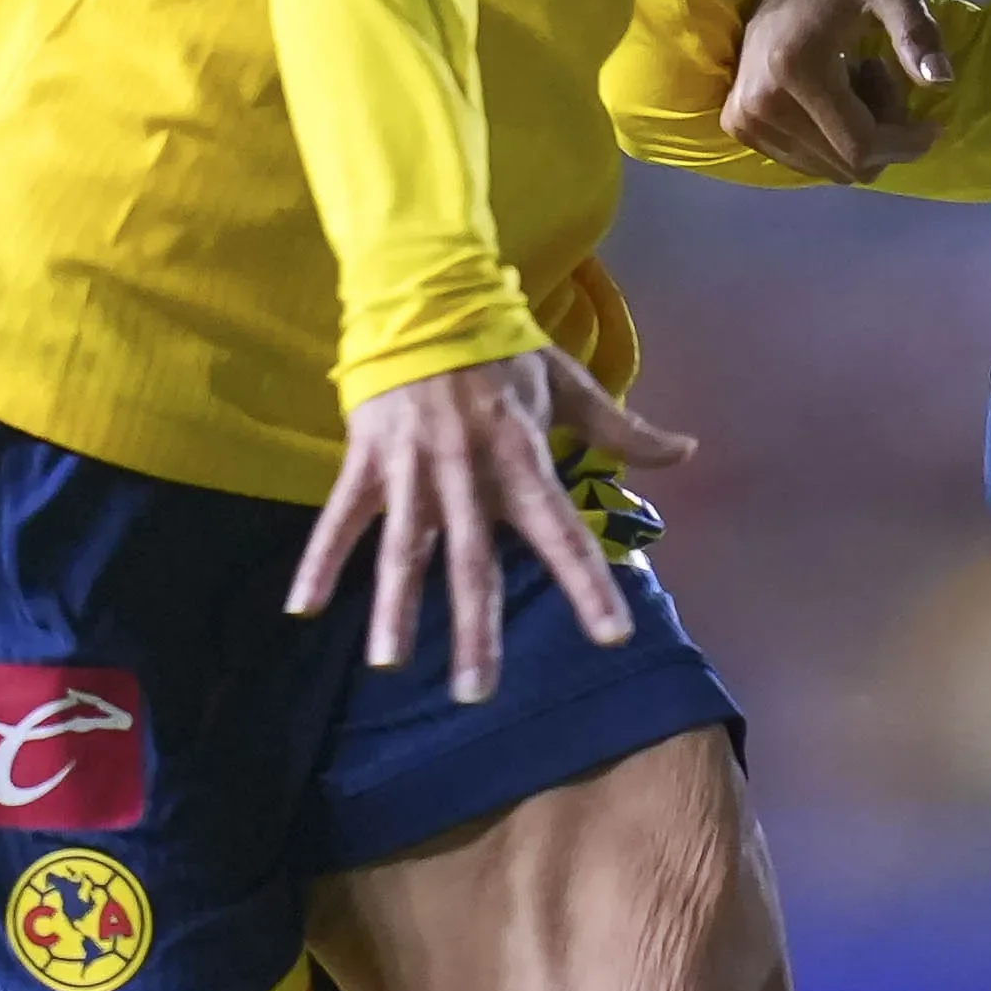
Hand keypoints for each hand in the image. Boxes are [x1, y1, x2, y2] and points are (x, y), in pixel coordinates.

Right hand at [289, 345, 704, 702]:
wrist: (426, 296)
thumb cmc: (501, 348)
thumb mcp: (567, 383)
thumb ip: (622, 429)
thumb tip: (687, 452)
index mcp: (522, 459)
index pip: (563, 534)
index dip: (588, 585)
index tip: (611, 636)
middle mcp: (468, 474)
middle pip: (474, 563)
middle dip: (476, 630)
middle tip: (477, 693)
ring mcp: (413, 471)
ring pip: (404, 550)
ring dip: (395, 608)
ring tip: (390, 664)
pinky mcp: (368, 461)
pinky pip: (342, 519)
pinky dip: (320, 561)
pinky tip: (303, 609)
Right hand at [724, 0, 947, 184]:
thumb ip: (917, 32)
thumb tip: (941, 82)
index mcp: (798, 70)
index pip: (861, 146)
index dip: (907, 144)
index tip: (933, 122)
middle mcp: (761, 104)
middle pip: (846, 165)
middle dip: (884, 135)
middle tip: (885, 77)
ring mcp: (744, 118)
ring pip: (827, 168)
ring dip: (858, 136)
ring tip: (858, 78)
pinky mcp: (737, 122)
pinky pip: (803, 159)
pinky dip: (831, 136)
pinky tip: (834, 90)